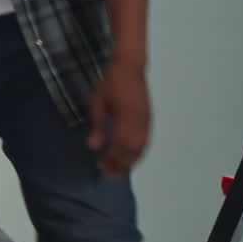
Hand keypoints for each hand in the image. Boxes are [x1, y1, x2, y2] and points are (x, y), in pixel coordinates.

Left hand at [87, 60, 151, 178]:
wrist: (130, 67)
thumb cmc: (110, 83)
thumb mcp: (97, 102)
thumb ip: (97, 125)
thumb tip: (93, 146)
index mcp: (125, 118)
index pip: (119, 146)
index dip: (111, 160)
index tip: (101, 167)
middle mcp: (138, 123)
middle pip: (131, 151)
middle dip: (121, 165)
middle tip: (109, 174)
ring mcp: (146, 122)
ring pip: (141, 149)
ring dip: (131, 162)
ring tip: (119, 170)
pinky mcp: (149, 120)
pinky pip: (146, 142)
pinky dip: (139, 153)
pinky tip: (131, 158)